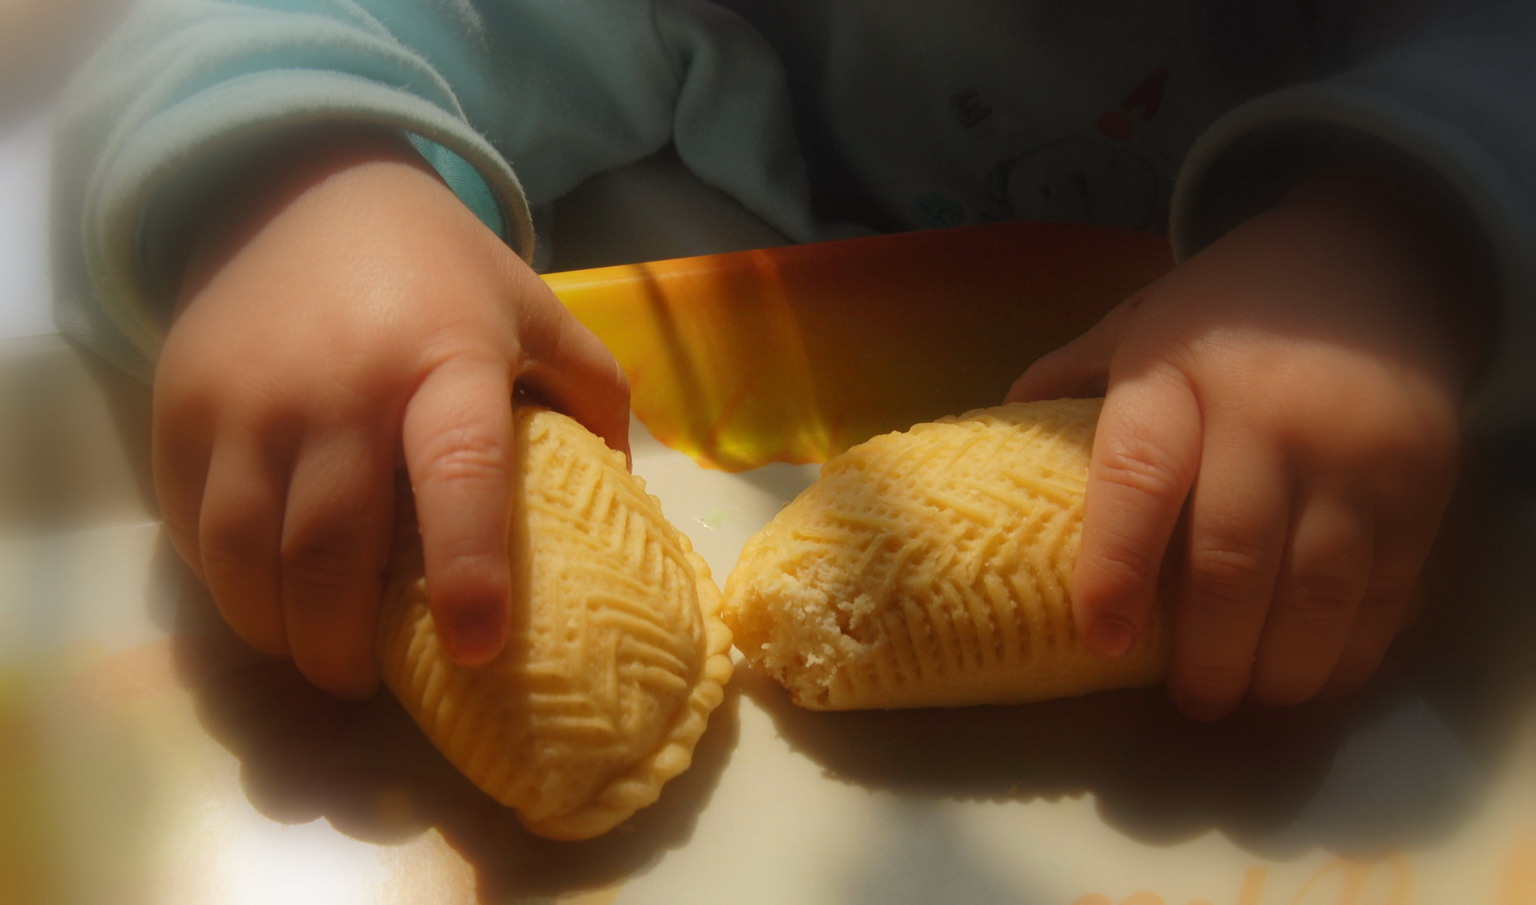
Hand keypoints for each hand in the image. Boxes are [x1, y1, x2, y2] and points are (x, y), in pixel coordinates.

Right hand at [154, 128, 628, 698]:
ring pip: (244, 553)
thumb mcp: (534, 308)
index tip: (480, 647)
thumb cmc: (439, 270)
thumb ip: (592, 391)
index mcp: (444, 358)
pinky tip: (260, 596)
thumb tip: (626, 498)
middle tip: (363, 686)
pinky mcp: (179, 405)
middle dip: (342, 645)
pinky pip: (192, 525)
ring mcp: (246, 396)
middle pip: (329, 547)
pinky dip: (224, 582)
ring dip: (276, 631)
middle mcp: (338, 382)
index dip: (470, 569)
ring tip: (310, 655)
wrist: (301, 188)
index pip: (460, 473)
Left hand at [1009, 172, 1478, 718]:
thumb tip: (986, 442)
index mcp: (1175, 375)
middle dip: (1210, 649)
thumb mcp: (1138, 323)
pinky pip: (1388, 582)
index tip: (1103, 638)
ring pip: (1320, 587)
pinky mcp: (1424, 477)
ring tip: (1255, 698)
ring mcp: (1355, 449)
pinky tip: (1322, 669)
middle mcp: (1269, 413)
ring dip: (1285, 663)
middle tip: (1193, 701)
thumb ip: (1071, 379)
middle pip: (1234, 556)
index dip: (1117, 569)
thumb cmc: (1228, 308)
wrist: (1373, 259)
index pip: (1138, 480)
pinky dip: (1355, 643)